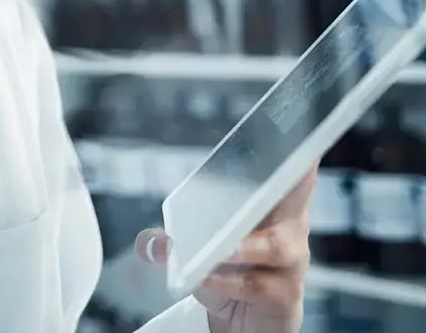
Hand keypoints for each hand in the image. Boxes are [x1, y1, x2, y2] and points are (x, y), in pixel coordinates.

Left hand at [136, 170, 314, 332]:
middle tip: (258, 173)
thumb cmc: (229, 270)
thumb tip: (150, 242)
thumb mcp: (201, 246)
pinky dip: (227, 281)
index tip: (289, 132)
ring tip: (215, 249)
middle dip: (285, 181)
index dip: (294, 153)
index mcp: (272, 204)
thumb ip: (176, 238)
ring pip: (274, 246)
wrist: (245, 321)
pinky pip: (256, 284)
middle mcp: (290, 228)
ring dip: (240, 246)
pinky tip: (206, 279)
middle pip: (293, 196)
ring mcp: (292, 262)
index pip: (288, 171)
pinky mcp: (285, 295)